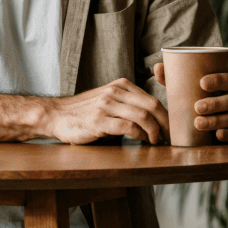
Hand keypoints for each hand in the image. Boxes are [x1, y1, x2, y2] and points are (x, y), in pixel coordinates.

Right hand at [43, 78, 170, 143]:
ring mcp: (106, 105)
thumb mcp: (109, 101)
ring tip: (155, 141)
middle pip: (152, 105)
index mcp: (121, 85)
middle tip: (169, 137)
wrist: (56, 115)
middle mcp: (115, 92)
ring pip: (142, 115)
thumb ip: (128, 105)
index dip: (166, 115)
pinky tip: (140, 140)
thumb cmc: (85, 112)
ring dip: (154, 131)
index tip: (171, 129)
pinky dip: (138, 135)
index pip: (152, 98)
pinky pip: (127, 126)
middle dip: (165, 124)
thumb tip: (155, 122)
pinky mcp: (98, 120)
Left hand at [153, 63, 227, 142]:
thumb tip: (158, 67)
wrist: (198, 123)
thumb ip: (170, 77)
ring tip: (197, 123)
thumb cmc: (191, 99)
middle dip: (214, 103)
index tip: (202, 83)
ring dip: (215, 120)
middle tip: (197, 107)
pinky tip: (217, 135)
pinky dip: (227, 134)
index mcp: (225, 85)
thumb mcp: (182, 88)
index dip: (218, 80)